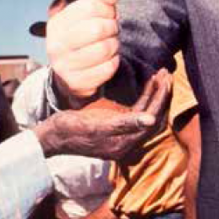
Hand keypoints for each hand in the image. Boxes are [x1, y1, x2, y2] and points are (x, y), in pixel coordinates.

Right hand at [34, 69, 170, 160]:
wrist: (51, 135)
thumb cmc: (69, 129)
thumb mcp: (96, 125)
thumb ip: (124, 123)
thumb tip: (150, 119)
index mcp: (125, 145)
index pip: (151, 120)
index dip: (160, 100)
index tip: (165, 79)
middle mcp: (128, 142)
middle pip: (153, 117)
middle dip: (162, 95)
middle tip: (166, 73)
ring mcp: (123, 135)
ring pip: (147, 114)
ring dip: (155, 95)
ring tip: (161, 75)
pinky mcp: (116, 127)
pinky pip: (136, 112)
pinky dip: (144, 98)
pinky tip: (148, 83)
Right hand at [47, 0, 120, 99]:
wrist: (69, 74)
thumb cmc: (82, 37)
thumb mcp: (85, 15)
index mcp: (57, 23)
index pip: (90, 6)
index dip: (107, 9)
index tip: (109, 15)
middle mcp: (56, 44)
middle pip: (97, 29)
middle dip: (112, 28)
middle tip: (112, 31)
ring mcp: (64, 65)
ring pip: (104, 49)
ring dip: (114, 45)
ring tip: (111, 44)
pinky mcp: (76, 82)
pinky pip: (107, 69)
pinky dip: (114, 62)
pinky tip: (109, 59)